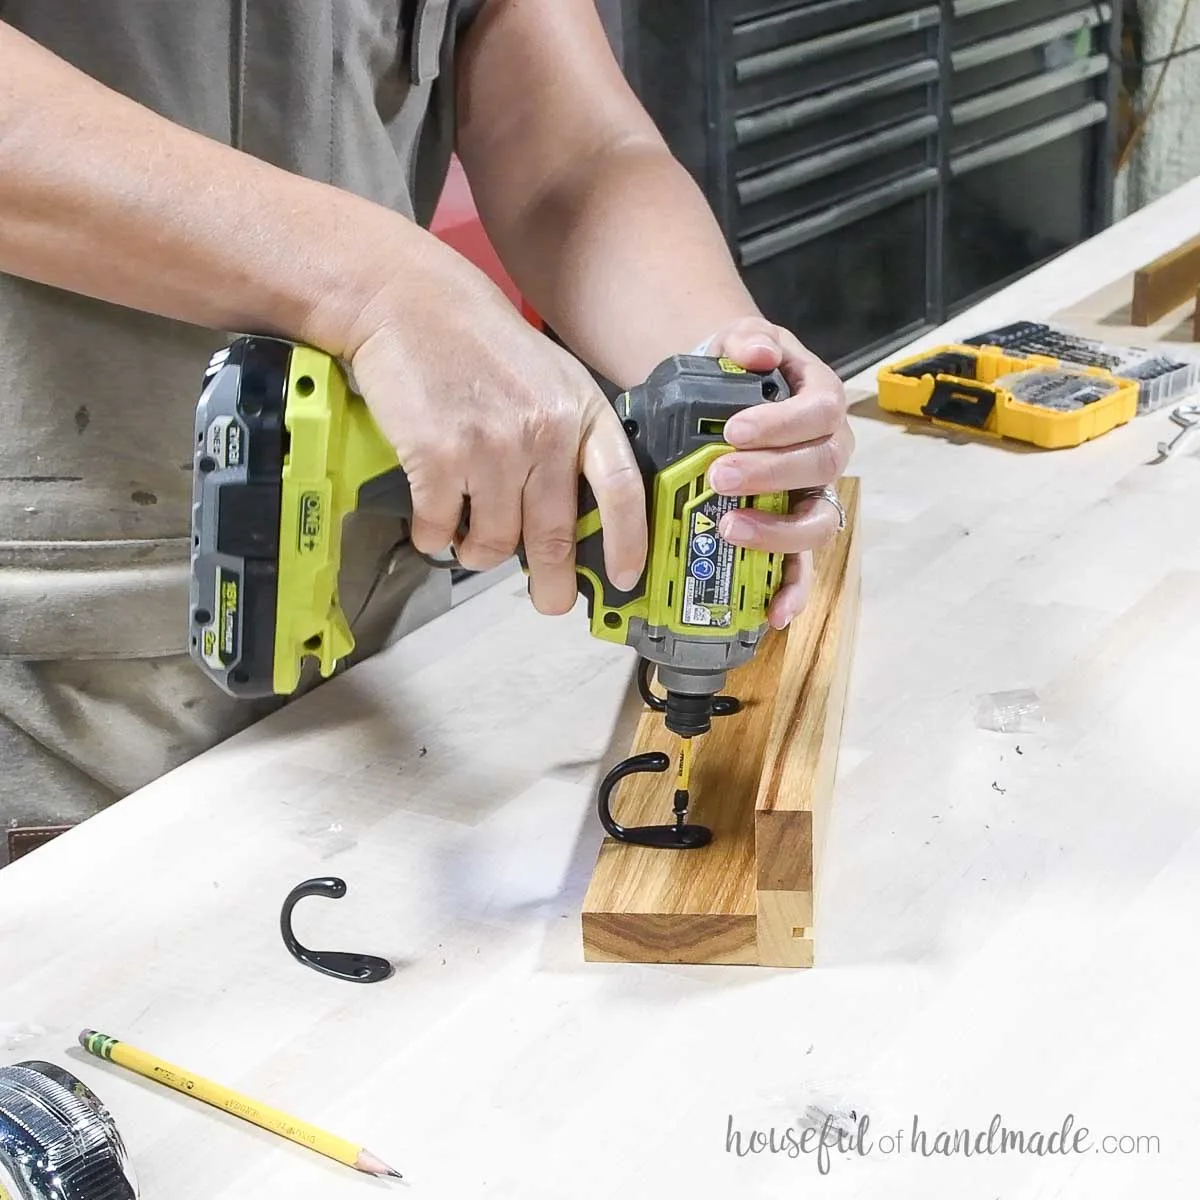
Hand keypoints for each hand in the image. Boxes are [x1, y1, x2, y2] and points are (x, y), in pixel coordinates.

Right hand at [343, 250, 646, 614]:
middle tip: (551, 601)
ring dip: (479, 552)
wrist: (409, 302)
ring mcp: (490, 447)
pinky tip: (432, 520)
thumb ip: (573, 436)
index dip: (629, 541)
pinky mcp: (437, 456)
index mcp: (581, 411)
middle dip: (553, 582)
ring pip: (493, 542)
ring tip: (469, 537)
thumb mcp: (553, 377)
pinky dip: (433, 536)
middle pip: (554, 535)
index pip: (621, 489)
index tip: (626, 577)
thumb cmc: (480, 342)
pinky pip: (440, 529)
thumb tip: (579, 510)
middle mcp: (543, 432)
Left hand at [701, 317, 852, 628]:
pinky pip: (805, 566)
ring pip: (817, 522)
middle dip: (770, 474)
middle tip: (719, 474)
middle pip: (819, 467)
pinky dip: (793, 590)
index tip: (735, 429)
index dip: (782, 424)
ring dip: (777, 531)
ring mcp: (815, 495)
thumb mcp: (739, 342)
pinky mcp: (795, 532)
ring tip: (730, 528)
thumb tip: (756, 352)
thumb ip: (747, 341)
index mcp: (821, 401)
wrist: (723, 398)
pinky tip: (772, 611)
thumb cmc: (738, 373)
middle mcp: (829, 450)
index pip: (819, 411)